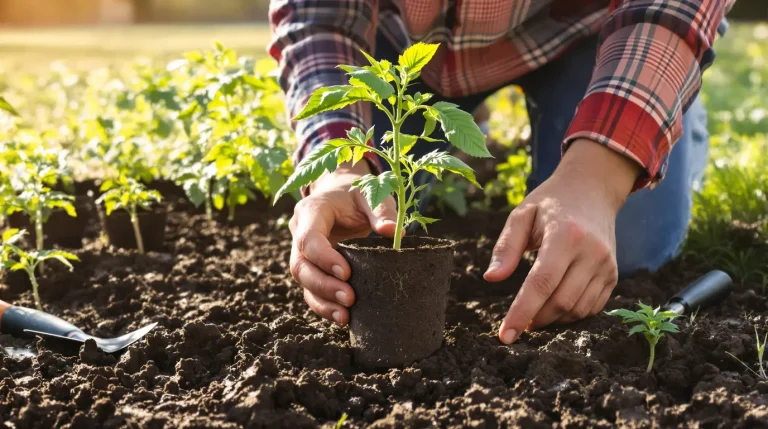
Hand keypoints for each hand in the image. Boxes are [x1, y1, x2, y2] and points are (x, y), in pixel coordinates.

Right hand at [289, 160, 396, 324]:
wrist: (342, 194)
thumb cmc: (358, 193)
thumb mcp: (371, 193)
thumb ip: (381, 210)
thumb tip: (393, 232)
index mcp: (312, 210)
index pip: (308, 238)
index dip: (324, 258)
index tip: (347, 272)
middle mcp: (299, 231)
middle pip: (300, 265)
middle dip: (323, 285)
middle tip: (349, 298)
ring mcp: (302, 251)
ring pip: (302, 281)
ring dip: (322, 301)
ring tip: (345, 316)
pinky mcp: (311, 266)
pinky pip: (310, 289)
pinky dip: (324, 305)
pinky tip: (343, 317)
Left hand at [484, 139, 641, 343]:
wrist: (592, 189)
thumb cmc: (550, 202)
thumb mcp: (521, 214)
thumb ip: (506, 247)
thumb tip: (491, 279)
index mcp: (565, 235)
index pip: (541, 283)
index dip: (522, 312)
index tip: (505, 336)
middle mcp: (591, 251)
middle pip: (560, 301)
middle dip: (535, 319)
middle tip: (517, 324)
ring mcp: (607, 264)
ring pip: (577, 309)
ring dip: (552, 320)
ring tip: (533, 315)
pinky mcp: (613, 274)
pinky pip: (592, 307)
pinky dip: (570, 315)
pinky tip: (554, 308)